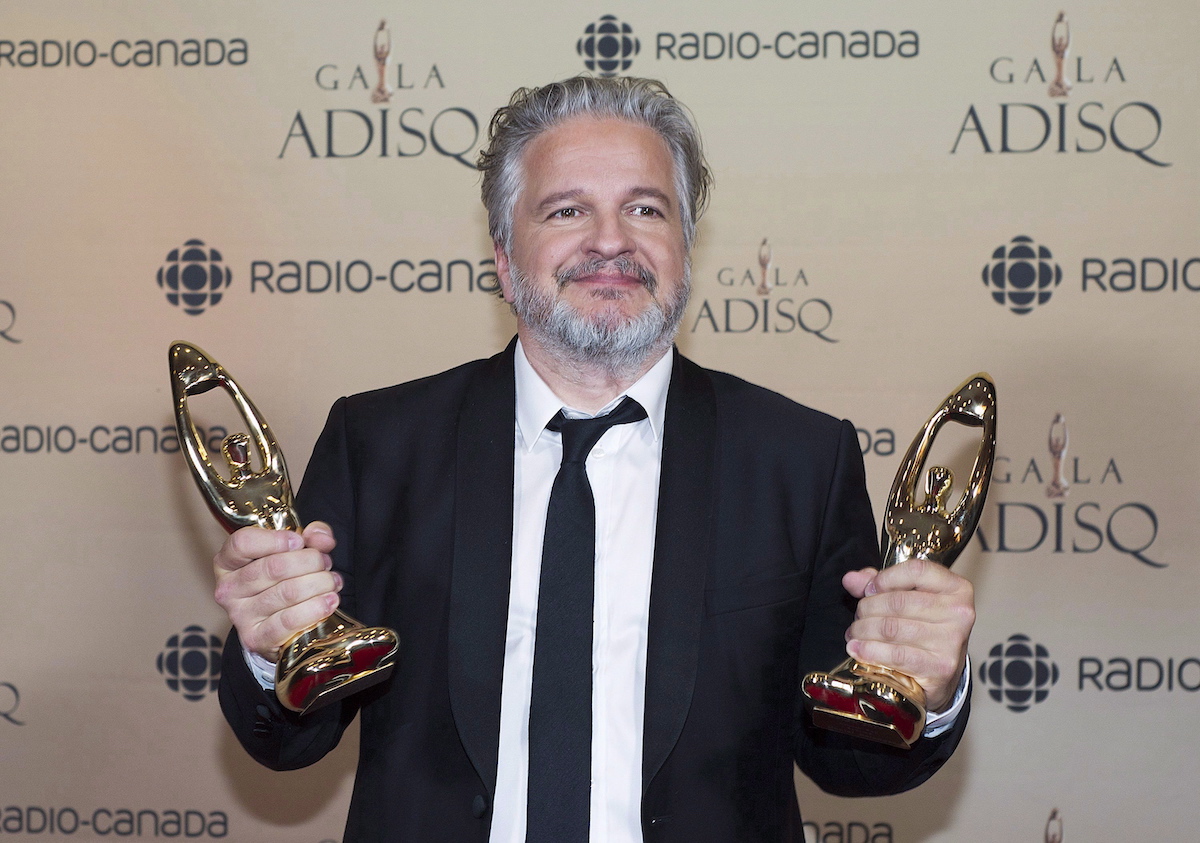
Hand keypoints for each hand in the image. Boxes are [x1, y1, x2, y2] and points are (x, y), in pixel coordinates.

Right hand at [212, 521, 340, 661]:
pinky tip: (330, 600)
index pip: (242, 542)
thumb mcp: (293, 551)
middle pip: (274, 567)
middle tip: (325, 563)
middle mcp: (228, 589)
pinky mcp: (257, 639)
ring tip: (331, 581)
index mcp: (228, 562)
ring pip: (288, 592)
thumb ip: (309, 537)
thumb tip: (321, 538)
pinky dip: (316, 608)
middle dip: (310, 561)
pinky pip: (289, 621)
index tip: (299, 541)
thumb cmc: (282, 581)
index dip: (276, 539)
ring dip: (320, 583)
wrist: (277, 626)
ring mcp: (240, 616)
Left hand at [842, 558, 974, 712]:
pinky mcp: (940, 667)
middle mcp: (959, 613)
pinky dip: (869, 651)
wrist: (942, 673)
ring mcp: (952, 641)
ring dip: (863, 630)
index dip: (885, 578)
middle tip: (857, 617)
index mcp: (956, 588)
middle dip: (867, 608)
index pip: (916, 570)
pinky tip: (857, 649)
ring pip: (891, 628)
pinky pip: (895, 654)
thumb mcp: (909, 599)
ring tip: (855, 633)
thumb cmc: (925, 629)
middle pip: (898, 601)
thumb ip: (880, 584)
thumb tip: (851, 579)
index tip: (869, 590)